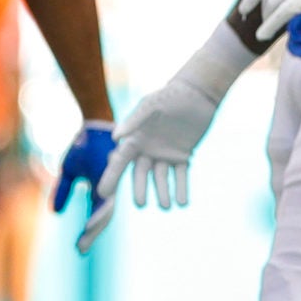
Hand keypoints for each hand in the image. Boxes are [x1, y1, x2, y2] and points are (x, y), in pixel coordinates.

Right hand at [52, 122, 117, 254]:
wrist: (94, 121)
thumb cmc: (83, 146)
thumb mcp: (68, 170)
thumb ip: (64, 190)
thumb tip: (55, 213)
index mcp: (101, 191)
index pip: (96, 216)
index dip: (88, 233)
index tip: (79, 249)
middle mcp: (111, 187)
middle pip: (104, 214)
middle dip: (92, 231)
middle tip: (82, 247)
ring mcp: (115, 176)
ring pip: (110, 201)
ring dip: (99, 217)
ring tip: (88, 230)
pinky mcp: (118, 162)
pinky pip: (113, 182)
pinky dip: (106, 194)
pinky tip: (101, 203)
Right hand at [97, 23, 255, 219]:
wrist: (196, 93)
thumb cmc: (170, 96)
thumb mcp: (151, 105)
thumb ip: (134, 120)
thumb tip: (116, 138)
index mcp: (136, 139)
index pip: (120, 161)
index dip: (112, 177)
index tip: (103, 193)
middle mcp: (149, 149)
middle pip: (141, 174)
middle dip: (140, 190)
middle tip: (141, 205)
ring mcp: (166, 154)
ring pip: (161, 178)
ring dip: (163, 193)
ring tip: (166, 207)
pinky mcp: (183, 155)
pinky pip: (181, 175)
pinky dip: (181, 189)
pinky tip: (182, 203)